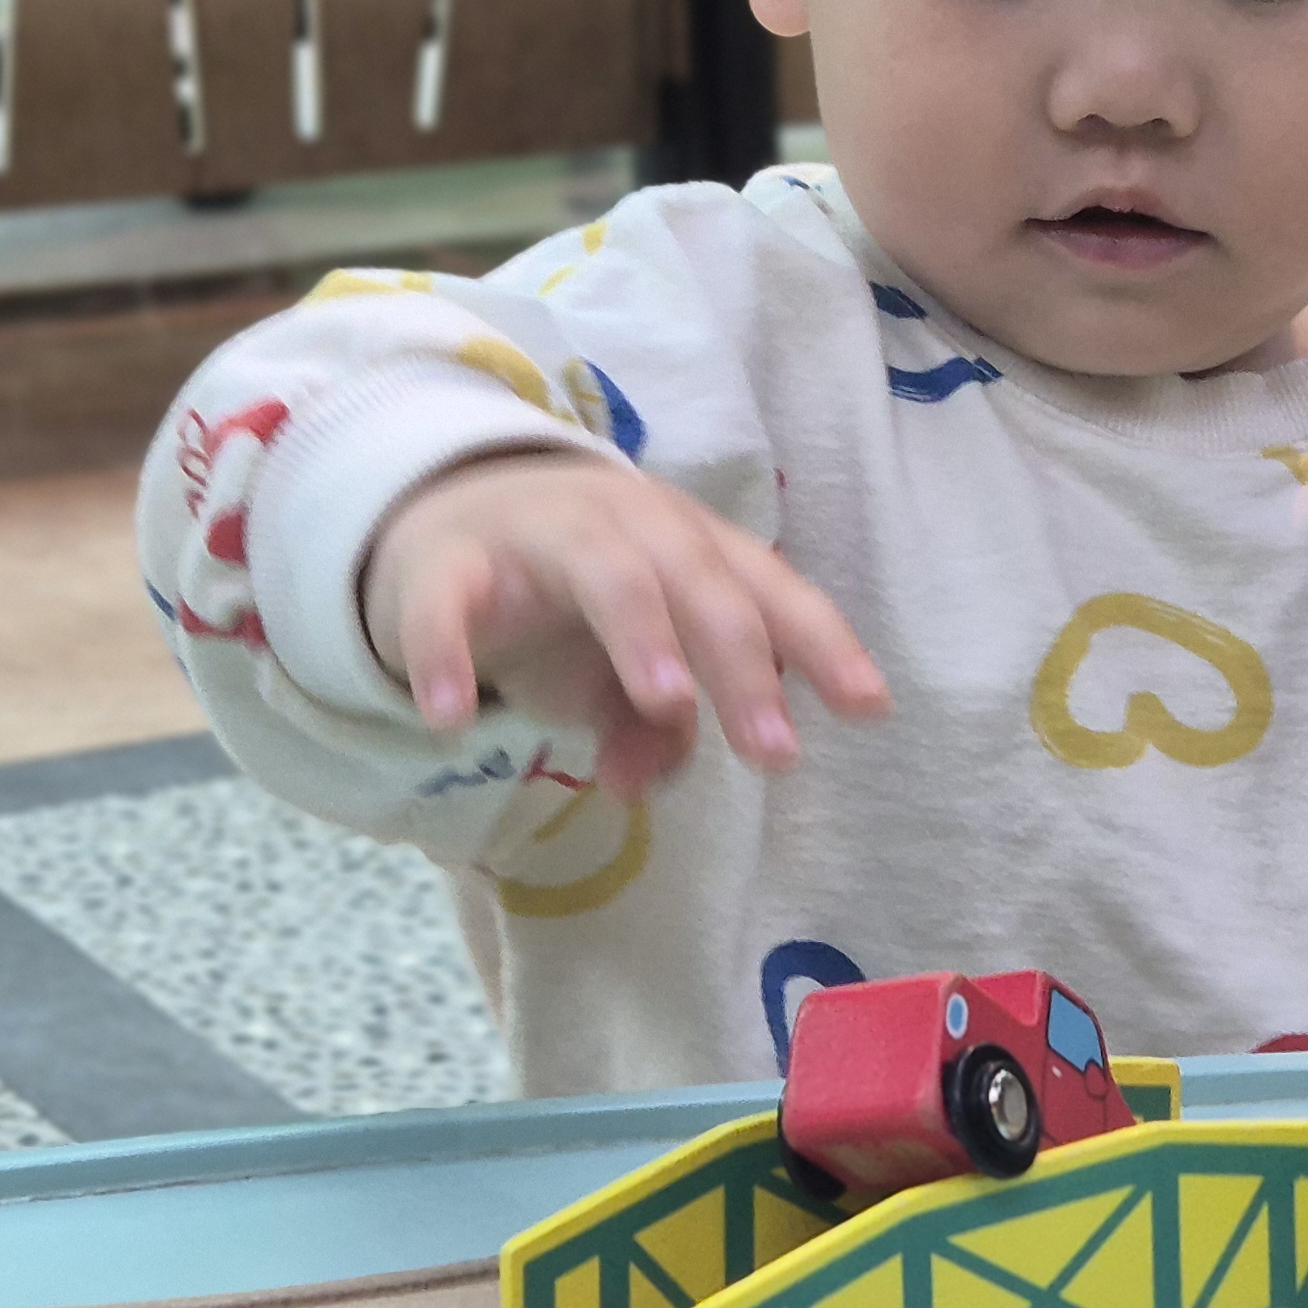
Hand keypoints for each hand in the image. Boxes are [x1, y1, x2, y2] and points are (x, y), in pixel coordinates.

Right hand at [365, 451, 890, 798]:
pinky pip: (449, 603)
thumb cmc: (567, 599)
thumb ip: (653, 723)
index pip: (767, 587)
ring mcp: (538, 533)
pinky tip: (453, 719)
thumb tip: (647, 787)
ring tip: (669, 702)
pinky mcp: (447, 560)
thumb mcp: (623, 665)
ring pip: (605, 569)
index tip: (870, 709)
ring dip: (642, 632)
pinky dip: (447, 653)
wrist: (437, 520)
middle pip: (698, 578)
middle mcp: (627, 524)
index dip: (821, 643)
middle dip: (742, 661)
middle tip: (774, 750)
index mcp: (687, 544)